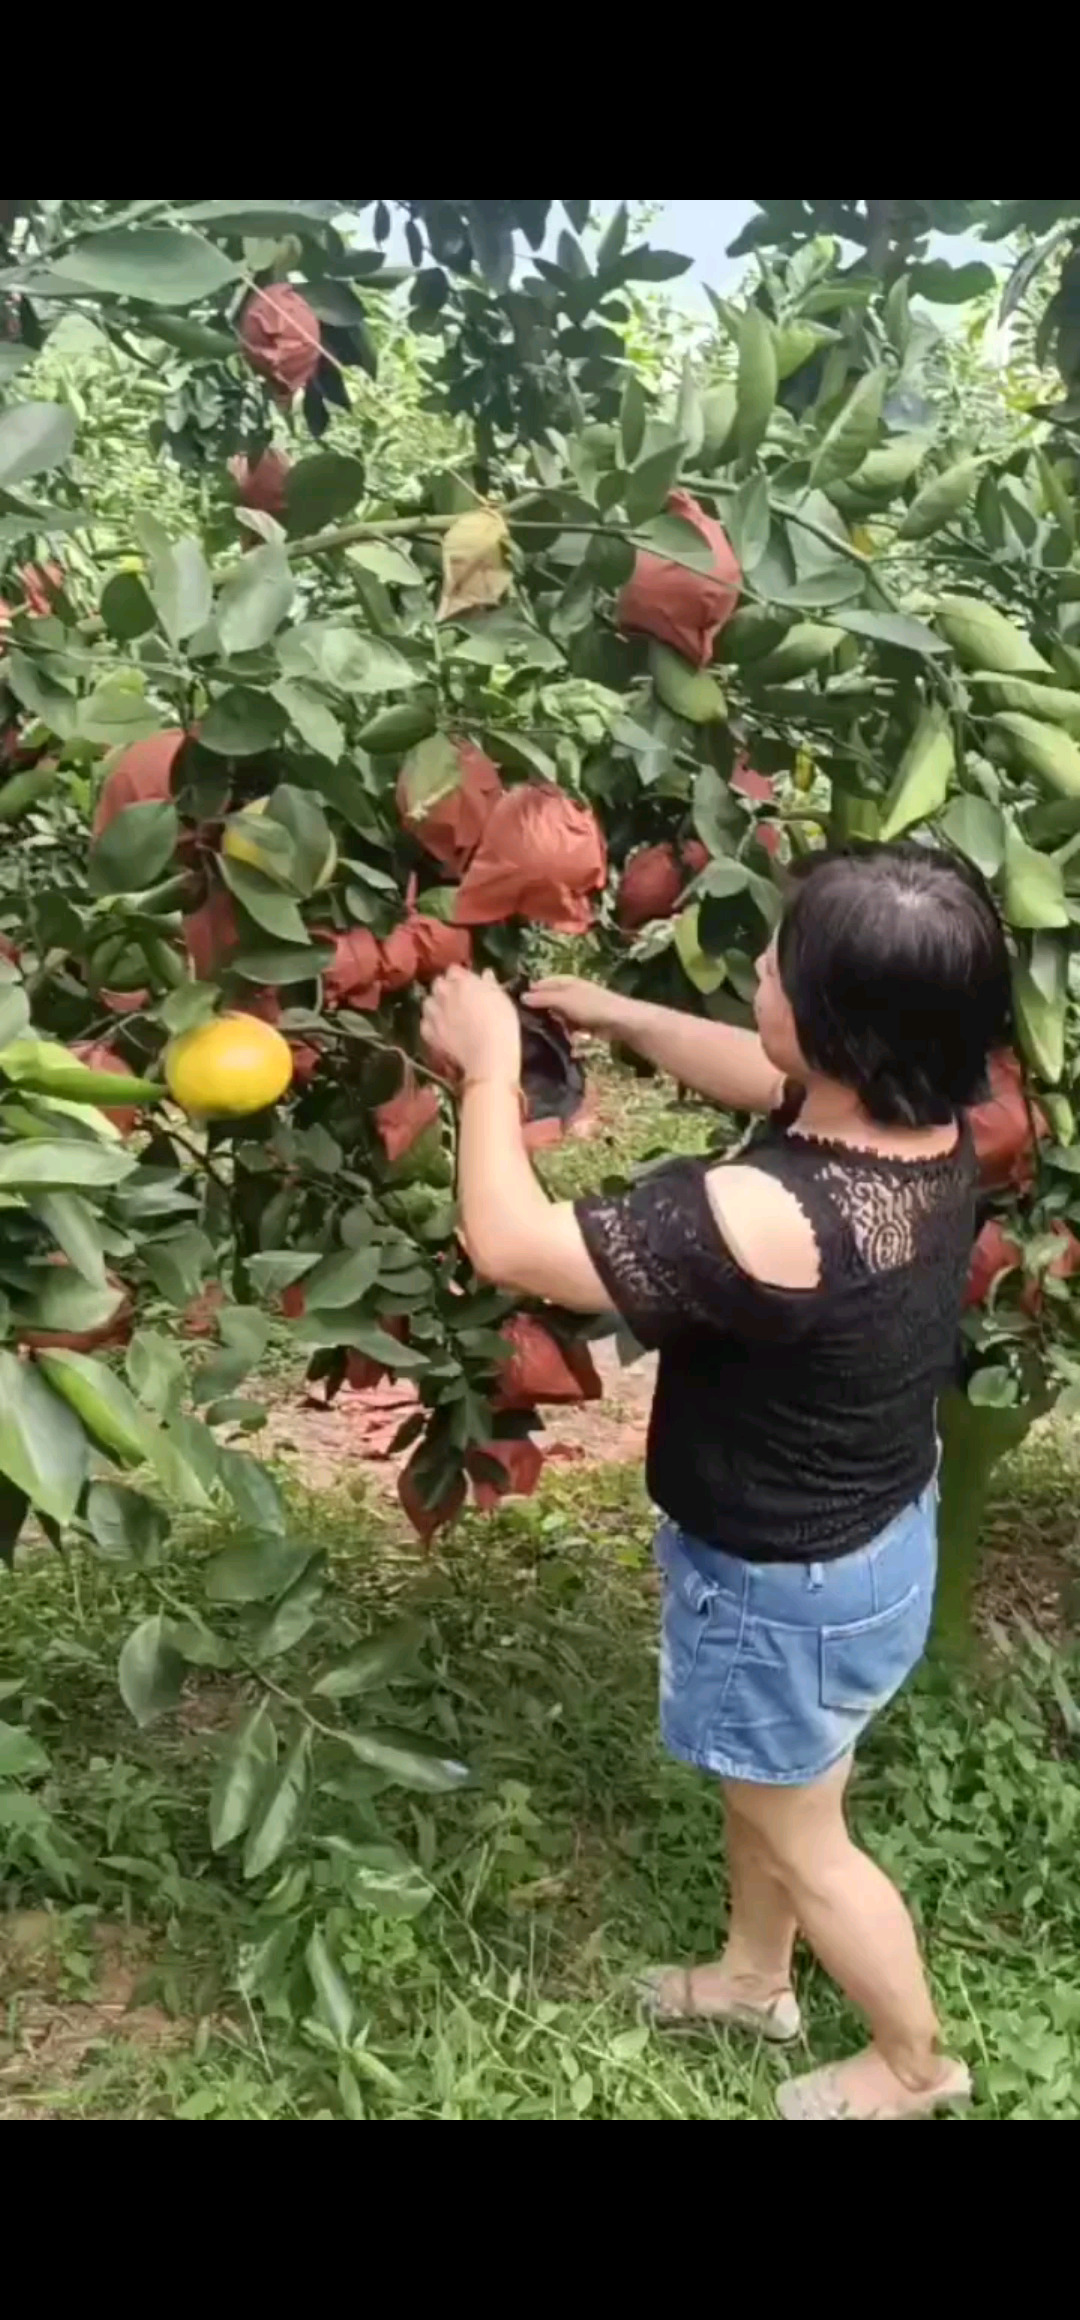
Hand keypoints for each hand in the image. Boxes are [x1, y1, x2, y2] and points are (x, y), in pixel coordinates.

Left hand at [421, 967, 521, 1083]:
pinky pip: (426, 1022)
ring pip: (428, 1002)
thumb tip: (486, 974)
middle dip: (446, 989)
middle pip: (438, 984)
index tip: (469, 985)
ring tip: (448, 1015)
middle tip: (459, 1000)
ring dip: (436, 1005)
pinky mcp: (428, 1032)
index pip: (454, 970)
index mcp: (462, 980)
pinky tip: (443, 1031)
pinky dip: (432, 1024)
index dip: (461, 977)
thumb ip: (490, 984)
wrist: (488, 1055)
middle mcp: (443, 992)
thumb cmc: (502, 1024)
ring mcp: (433, 1012)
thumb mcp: (503, 999)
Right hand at [524, 975, 630, 1037]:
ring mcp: (579, 1007)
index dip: (530, 993)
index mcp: (565, 981)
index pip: (542, 984)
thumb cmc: (591, 1006)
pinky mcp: (586, 1022)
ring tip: (544, 1035)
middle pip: (550, 1000)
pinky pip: (570, 1027)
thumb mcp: (564, 1000)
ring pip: (559, 1016)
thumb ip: (543, 999)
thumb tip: (522, 996)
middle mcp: (571, 992)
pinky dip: (567, 1032)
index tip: (515, 1006)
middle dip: (541, 1012)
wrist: (619, 1021)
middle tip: (527, 1024)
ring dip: (554, 1025)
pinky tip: (563, 1040)